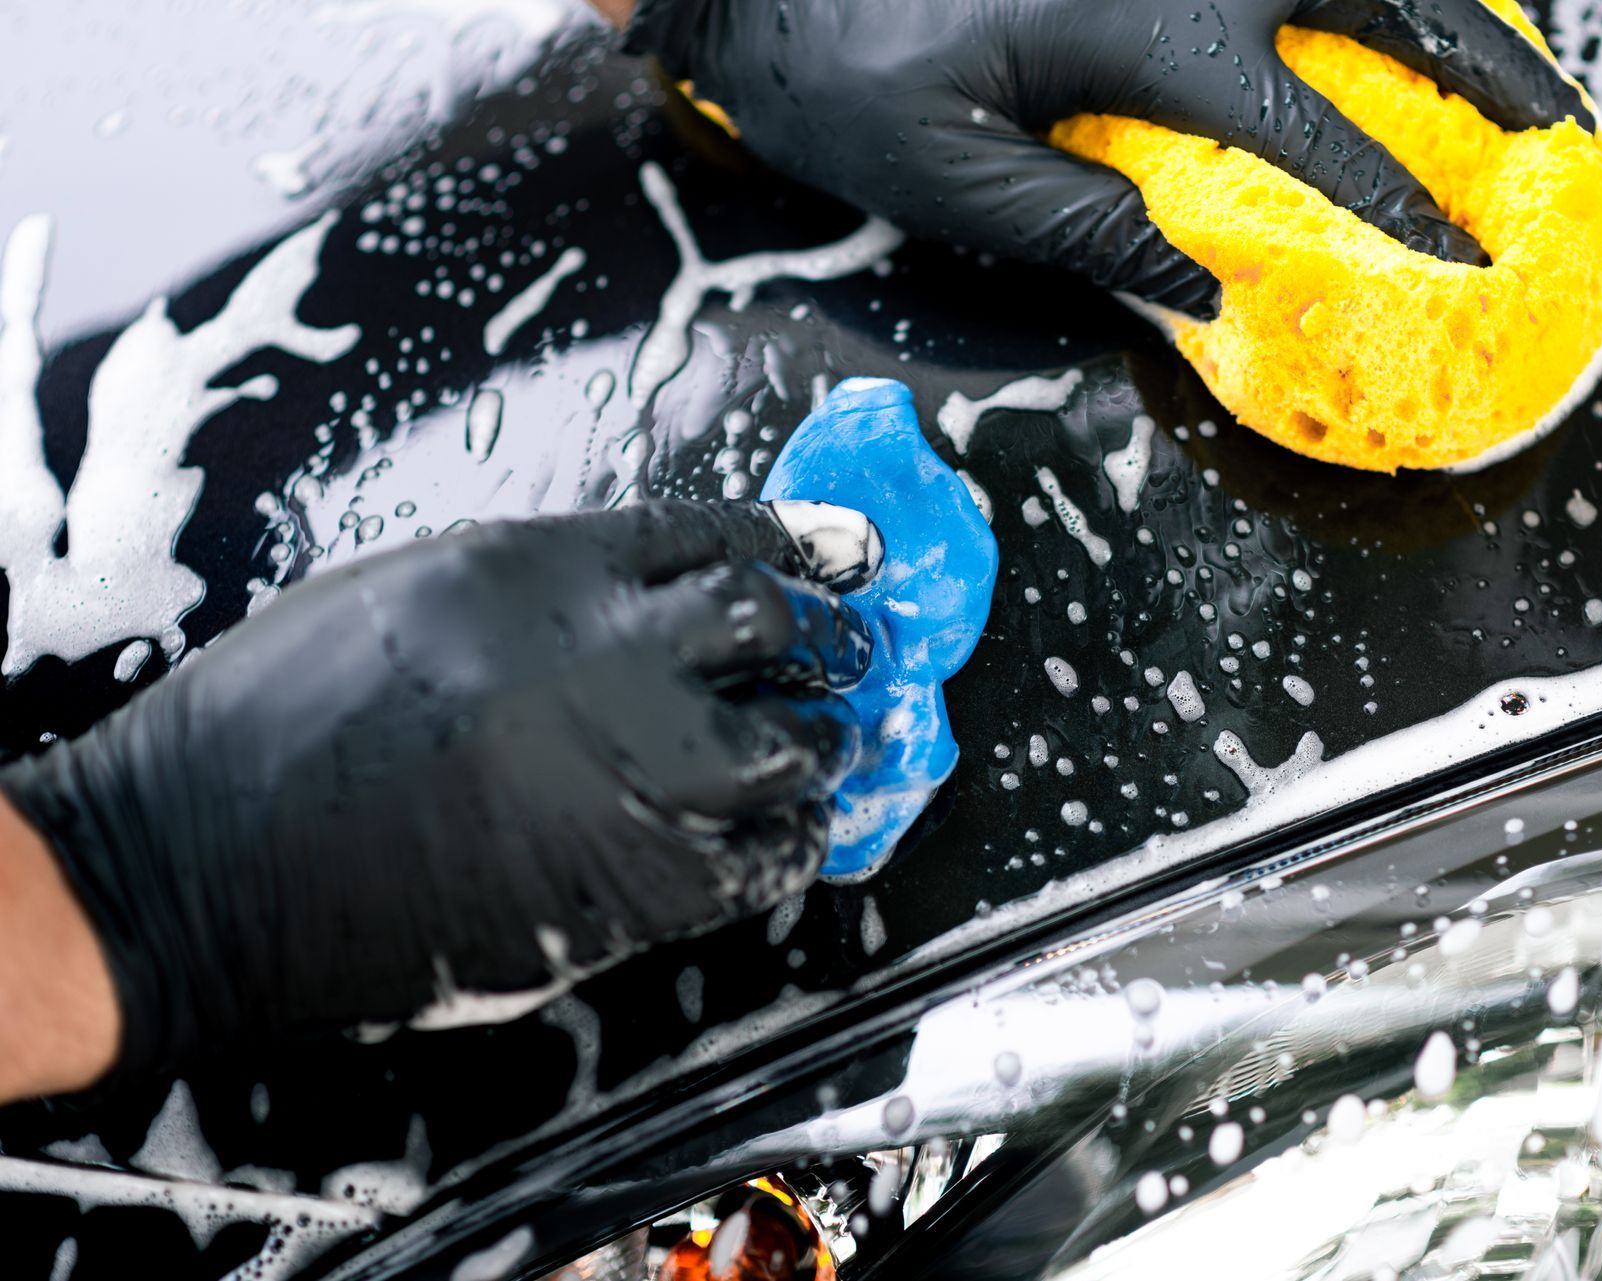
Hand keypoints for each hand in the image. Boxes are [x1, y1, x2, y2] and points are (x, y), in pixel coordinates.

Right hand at [0, 499, 882, 1080]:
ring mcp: (624, 770)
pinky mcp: (627, 886)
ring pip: (788, 742)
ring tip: (820, 746)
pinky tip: (788, 834)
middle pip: (771, 622)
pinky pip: (760, 859)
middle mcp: (603, 653)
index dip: (792, 540)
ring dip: (814, 743)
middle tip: (850, 649)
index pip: (710, 532)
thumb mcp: (407, 598)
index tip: (842, 549)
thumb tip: (628, 610)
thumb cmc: (272, 728)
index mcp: (538, 568)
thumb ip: (532, 596)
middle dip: (826, 634)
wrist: (200, 866)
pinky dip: (789, 842)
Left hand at [623, 0, 1590, 314]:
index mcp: (1137, 26)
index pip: (1310, 129)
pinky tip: (1382, 7)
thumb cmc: (826, 61)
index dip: (1399, 203)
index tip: (1466, 257)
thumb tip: (1217, 286)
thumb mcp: (946, 176)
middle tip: (1553, 128)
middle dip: (1481, 63)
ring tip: (1506, 58)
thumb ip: (1091, 225)